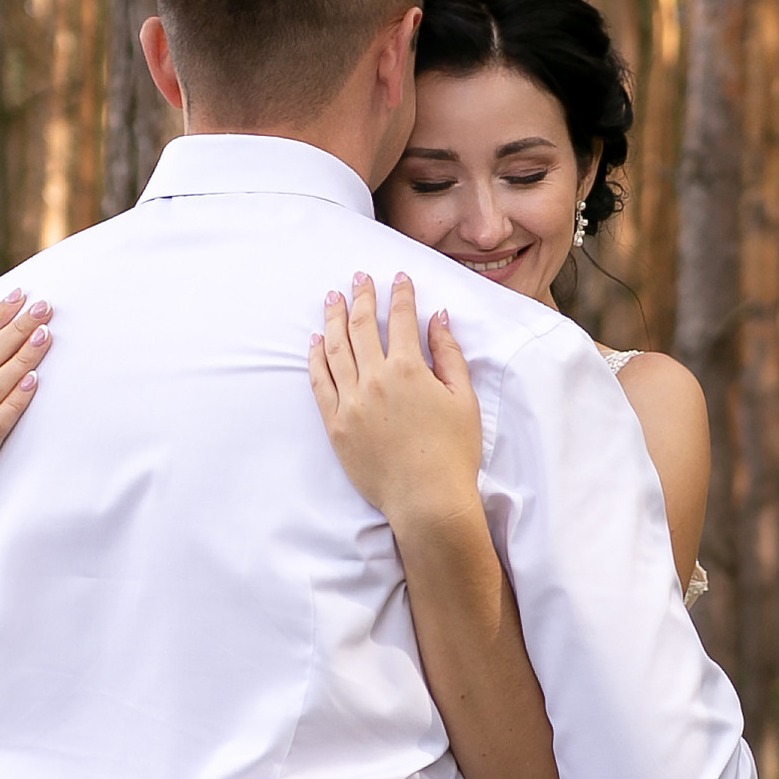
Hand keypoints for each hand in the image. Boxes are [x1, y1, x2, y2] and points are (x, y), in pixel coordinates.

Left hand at [309, 273, 482, 538]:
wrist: (427, 500)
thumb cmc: (453, 452)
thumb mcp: (463, 399)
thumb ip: (449, 354)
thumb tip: (438, 318)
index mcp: (407, 369)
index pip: (400, 319)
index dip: (400, 294)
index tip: (398, 278)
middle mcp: (374, 380)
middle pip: (361, 326)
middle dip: (361, 296)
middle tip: (359, 278)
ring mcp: (350, 402)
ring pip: (335, 348)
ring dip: (333, 318)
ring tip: (332, 297)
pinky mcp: (335, 425)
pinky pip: (320, 383)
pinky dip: (316, 357)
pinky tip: (316, 341)